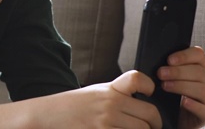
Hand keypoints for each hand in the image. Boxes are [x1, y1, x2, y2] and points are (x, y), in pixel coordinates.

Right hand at [0, 70, 162, 128]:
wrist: (49, 115)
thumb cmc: (72, 106)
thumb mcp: (94, 93)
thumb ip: (116, 95)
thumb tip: (140, 105)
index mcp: (109, 89)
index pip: (138, 79)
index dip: (149, 85)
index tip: (150, 93)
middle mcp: (111, 103)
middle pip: (149, 112)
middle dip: (155, 122)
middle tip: (155, 126)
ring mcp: (107, 121)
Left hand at [158, 46, 204, 128]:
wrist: (173, 117)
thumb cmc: (170, 95)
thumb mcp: (169, 78)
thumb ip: (166, 68)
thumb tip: (153, 60)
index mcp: (199, 68)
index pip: (198, 54)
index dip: (184, 55)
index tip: (169, 60)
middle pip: (199, 72)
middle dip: (178, 71)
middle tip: (161, 74)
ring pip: (202, 89)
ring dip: (182, 86)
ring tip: (165, 86)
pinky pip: (204, 109)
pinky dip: (193, 105)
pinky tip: (183, 102)